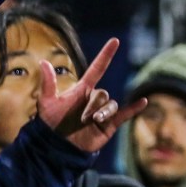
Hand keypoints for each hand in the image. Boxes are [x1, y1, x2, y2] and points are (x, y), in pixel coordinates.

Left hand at [37, 38, 146, 152]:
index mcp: (81, 89)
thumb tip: (43, 61)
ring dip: (102, 112)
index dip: (106, 55)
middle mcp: (94, 98)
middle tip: (81, 118)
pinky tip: (143, 101)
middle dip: (92, 105)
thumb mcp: (46, 102)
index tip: (115, 41)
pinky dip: (134, 108)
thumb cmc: (51, 123)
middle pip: (102, 94)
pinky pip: (124, 113)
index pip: (97, 68)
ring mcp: (103, 111)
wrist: (58, 145)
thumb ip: (48, 83)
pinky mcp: (109, 124)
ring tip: (92, 122)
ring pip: (110, 104)